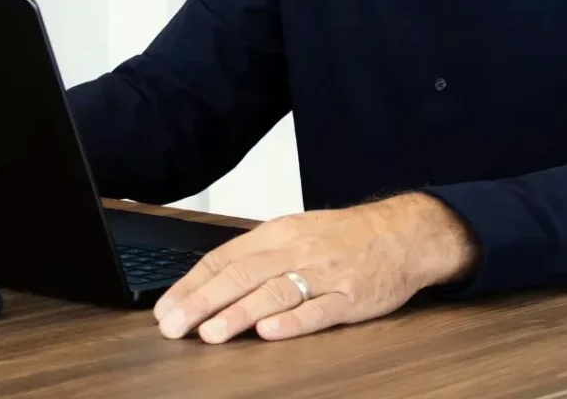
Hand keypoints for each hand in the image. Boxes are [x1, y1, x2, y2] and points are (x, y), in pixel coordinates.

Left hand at [153, 193, 477, 343]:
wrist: (401, 233)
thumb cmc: (342, 237)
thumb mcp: (295, 233)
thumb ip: (257, 255)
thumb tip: (212, 281)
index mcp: (277, 234)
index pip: (224, 257)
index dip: (192, 284)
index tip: (166, 307)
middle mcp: (295, 251)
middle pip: (241, 275)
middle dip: (203, 301)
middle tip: (174, 325)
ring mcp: (323, 275)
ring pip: (274, 292)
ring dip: (239, 314)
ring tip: (210, 333)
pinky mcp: (350, 298)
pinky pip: (318, 310)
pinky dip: (291, 322)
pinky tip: (268, 333)